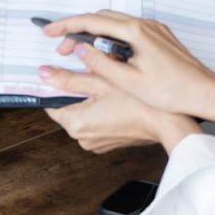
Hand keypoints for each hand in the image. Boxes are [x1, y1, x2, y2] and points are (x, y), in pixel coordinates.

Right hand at [41, 11, 214, 142]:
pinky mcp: (159, 37)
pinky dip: (110, 38)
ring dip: (94, 34)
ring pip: (114, 24)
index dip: (66, 26)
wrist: (206, 93)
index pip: (92, 21)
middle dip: (78, 30)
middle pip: (101, 19)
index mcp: (135, 31)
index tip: (50, 31)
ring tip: (81, 53)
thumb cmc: (174, 91)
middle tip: (62, 48)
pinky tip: (106, 54)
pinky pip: (128, 30)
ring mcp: (154, 29)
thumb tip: (79, 49)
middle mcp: (144, 24)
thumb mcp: (129, 82)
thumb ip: (100, 63)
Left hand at [42, 56, 200, 152]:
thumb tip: (46, 74)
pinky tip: (115, 97)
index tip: (61, 71)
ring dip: (90, 98)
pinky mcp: (108, 142)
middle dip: (77, 89)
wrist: (168, 123)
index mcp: (76, 125)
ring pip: (83, 112)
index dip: (56, 84)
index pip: (51, 102)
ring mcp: (96, 143)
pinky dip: (101, 108)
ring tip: (106, 84)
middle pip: (68, 106)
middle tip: (93, 73)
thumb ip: (69, 78)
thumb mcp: (101, 81)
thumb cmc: (139, 102)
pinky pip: (97, 121)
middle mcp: (83, 138)